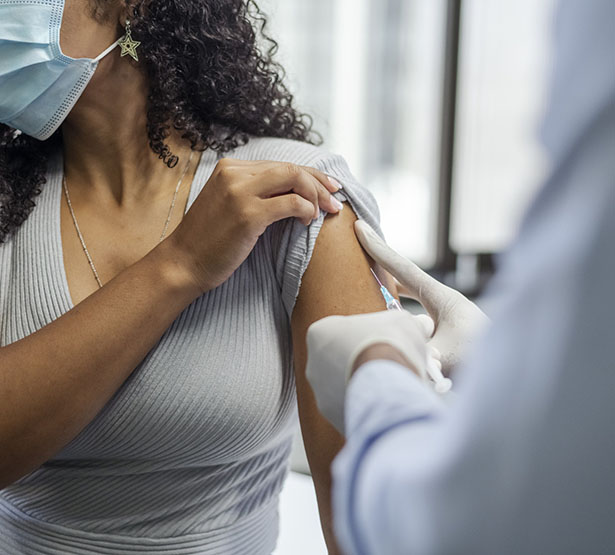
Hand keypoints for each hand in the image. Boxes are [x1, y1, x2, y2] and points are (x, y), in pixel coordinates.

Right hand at [165, 158, 343, 293]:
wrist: (183, 263)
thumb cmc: (209, 240)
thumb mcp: (229, 204)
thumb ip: (255, 191)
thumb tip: (294, 191)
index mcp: (230, 167)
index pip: (280, 164)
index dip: (310, 174)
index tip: (328, 187)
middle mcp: (234, 173)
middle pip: (291, 168)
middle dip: (319, 183)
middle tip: (334, 200)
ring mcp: (240, 192)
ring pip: (294, 179)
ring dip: (316, 195)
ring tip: (325, 212)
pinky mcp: (248, 214)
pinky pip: (292, 203)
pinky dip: (306, 210)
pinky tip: (307, 222)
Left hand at [305, 310, 434, 433]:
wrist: (387, 388)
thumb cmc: (389, 345)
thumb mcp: (404, 321)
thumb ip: (410, 322)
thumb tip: (422, 325)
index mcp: (320, 333)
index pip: (346, 330)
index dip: (375, 333)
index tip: (393, 339)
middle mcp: (314, 364)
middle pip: (348, 359)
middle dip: (375, 359)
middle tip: (401, 361)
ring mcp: (322, 394)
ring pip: (352, 385)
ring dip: (375, 383)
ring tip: (403, 382)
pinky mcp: (335, 418)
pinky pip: (357, 408)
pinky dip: (374, 405)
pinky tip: (394, 402)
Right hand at [354, 220, 488, 372]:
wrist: (516, 367)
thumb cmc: (483, 360)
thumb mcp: (444, 357)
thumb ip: (414, 353)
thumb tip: (394, 352)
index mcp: (441, 297)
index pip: (401, 267)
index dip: (377, 248)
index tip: (360, 226)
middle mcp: (443, 302)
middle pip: (404, 275)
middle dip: (381, 264)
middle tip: (359, 251)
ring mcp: (446, 317)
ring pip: (411, 295)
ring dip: (392, 289)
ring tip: (371, 286)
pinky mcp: (448, 332)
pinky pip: (416, 316)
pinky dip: (402, 313)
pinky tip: (393, 321)